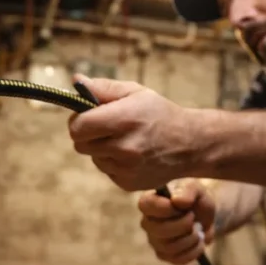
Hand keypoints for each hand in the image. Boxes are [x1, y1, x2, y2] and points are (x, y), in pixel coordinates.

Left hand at [68, 75, 198, 191]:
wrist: (189, 144)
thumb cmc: (160, 113)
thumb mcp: (135, 92)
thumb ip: (103, 87)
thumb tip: (76, 81)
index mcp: (123, 120)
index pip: (77, 127)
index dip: (78, 121)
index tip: (88, 116)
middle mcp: (124, 148)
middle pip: (80, 145)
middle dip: (88, 135)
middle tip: (106, 127)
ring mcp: (125, 169)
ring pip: (94, 158)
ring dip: (102, 149)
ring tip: (125, 140)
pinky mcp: (127, 183)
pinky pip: (107, 170)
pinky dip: (113, 162)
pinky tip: (131, 154)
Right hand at [137, 179, 215, 264]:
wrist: (205, 216)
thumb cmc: (195, 199)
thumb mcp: (195, 189)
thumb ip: (187, 191)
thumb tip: (177, 201)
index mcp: (149, 202)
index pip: (146, 206)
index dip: (167, 208)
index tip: (183, 207)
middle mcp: (147, 223)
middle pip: (159, 230)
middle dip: (183, 225)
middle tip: (193, 218)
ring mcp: (154, 241)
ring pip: (169, 247)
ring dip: (190, 239)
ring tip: (198, 230)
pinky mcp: (164, 255)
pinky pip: (177, 259)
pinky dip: (193, 251)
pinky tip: (199, 242)